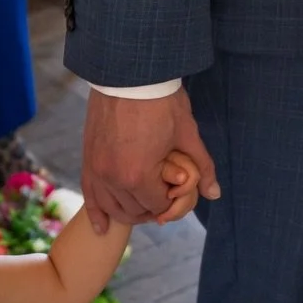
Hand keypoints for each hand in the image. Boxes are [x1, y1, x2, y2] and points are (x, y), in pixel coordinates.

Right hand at [81, 87, 219, 234]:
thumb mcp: (187, 133)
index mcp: (138, 175)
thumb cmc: (162, 101)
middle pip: (135, 209)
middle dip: (152, 206)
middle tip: (164, 191)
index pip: (158, 205)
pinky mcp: (88, 158)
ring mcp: (97, 169)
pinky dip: (97, 213)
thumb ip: (202, 167)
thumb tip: (215, 193)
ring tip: (143, 203)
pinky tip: (102, 228)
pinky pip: (89, 196)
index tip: (178, 184)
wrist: (130, 73)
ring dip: (129, 211)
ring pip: (112, 206)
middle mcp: (113, 178)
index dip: (172, 198)